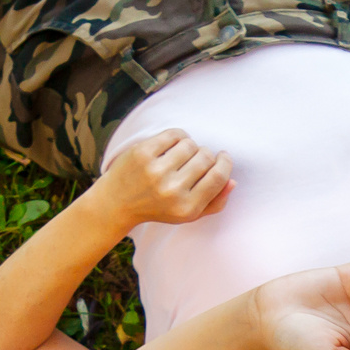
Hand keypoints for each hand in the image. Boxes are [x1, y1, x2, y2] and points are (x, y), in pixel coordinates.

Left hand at [91, 129, 231, 229]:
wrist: (117, 203)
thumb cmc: (158, 207)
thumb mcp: (188, 214)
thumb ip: (215, 202)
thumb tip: (232, 181)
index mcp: (186, 208)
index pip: (218, 177)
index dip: (225, 163)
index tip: (223, 157)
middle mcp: (171, 190)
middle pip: (206, 158)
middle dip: (206, 155)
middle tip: (198, 159)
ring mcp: (156, 171)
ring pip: (190, 144)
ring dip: (190, 146)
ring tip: (183, 154)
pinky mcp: (143, 153)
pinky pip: (174, 134)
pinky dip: (178, 137)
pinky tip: (173, 146)